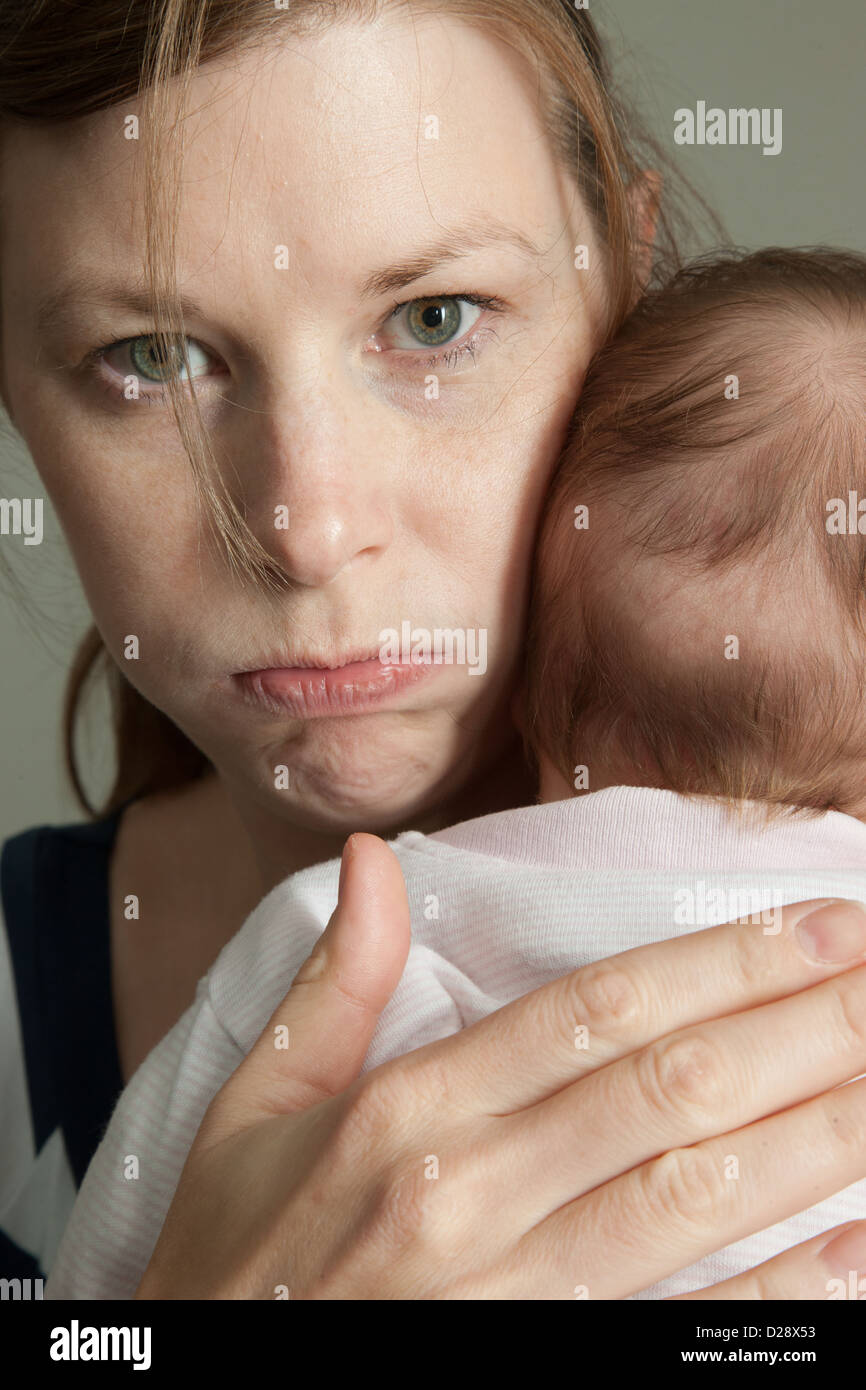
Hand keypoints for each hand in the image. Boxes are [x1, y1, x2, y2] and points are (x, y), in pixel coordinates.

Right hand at [135, 834, 865, 1298]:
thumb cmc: (234, 1260)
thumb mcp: (253, 1109)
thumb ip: (334, 984)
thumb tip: (374, 855)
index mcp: (406, 1109)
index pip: (596, 1012)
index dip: (721, 964)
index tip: (819, 924)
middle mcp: (467, 1192)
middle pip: (667, 1090)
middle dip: (798, 1028)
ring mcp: (509, 1296)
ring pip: (693, 1194)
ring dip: (815, 1131)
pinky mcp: (541, 1371)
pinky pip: (683, 1333)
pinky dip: (781, 1292)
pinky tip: (859, 1243)